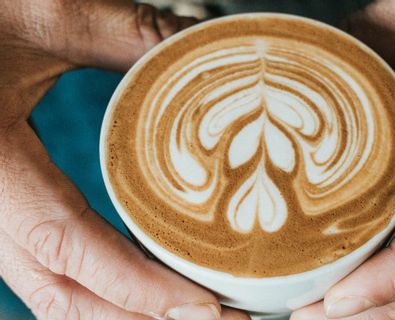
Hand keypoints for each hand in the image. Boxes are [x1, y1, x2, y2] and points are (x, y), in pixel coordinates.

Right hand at [0, 1, 247, 318]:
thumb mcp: (45, 14)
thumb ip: (126, 31)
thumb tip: (200, 43)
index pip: (67, 246)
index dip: (136, 288)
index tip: (203, 307)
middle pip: (60, 297)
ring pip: (53, 295)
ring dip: (124, 314)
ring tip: (194, 312)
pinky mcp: (2, 212)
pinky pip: (50, 270)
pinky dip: (103, 291)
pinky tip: (149, 286)